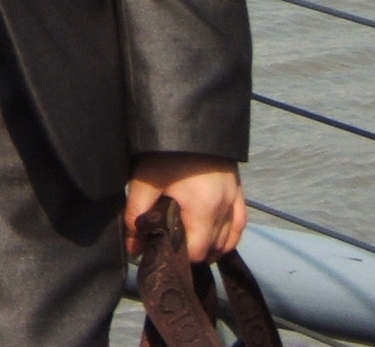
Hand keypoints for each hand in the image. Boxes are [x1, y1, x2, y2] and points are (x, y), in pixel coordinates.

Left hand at [124, 153, 245, 260]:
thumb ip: (136, 217)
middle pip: (214, 248)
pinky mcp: (239, 187)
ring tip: (190, 241)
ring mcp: (235, 197)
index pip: (198, 252)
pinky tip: (216, 236)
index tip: (163, 247)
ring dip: (211, 246)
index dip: (179, 256)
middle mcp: (225, 206)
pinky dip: (229, 234)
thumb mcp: (144, 181)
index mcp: (204, 207)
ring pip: (228, 238)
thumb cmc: (164, 152)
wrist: (184, 118)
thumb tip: (134, 250)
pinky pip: (240, 223)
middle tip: (172, 241)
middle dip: (193, 251)